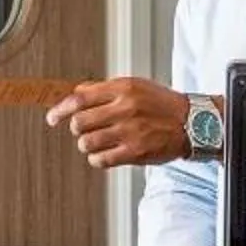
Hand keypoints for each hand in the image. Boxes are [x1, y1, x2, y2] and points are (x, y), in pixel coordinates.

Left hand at [47, 77, 189, 169]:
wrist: (192, 123)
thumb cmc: (163, 104)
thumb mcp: (135, 86)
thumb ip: (104, 89)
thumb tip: (75, 93)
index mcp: (123, 88)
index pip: (79, 98)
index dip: (60, 109)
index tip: (52, 118)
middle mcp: (125, 108)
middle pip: (79, 122)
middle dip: (77, 129)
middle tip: (84, 130)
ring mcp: (130, 131)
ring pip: (87, 143)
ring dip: (87, 145)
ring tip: (98, 142)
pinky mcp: (135, 152)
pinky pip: (101, 159)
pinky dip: (97, 159)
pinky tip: (105, 154)